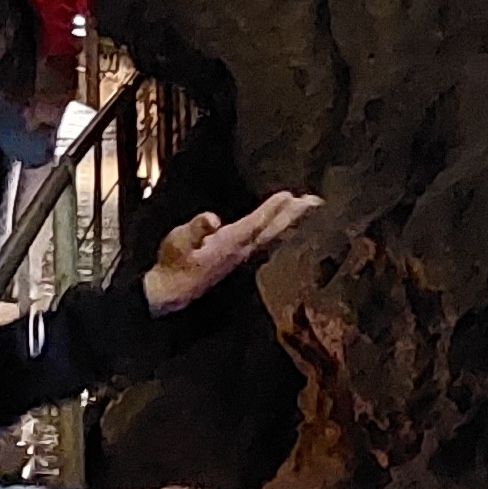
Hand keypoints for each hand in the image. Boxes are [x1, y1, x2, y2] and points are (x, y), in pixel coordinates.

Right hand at [142, 193, 320, 314]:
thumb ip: (196, 229)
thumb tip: (212, 220)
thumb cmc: (174, 263)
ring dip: (292, 223)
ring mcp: (244, 258)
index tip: (291, 196)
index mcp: (230, 244)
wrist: (172, 292)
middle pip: (274, 231)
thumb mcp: (178, 242)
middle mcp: (242, 252)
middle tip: (314, 201)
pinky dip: (281, 234)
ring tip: (308, 210)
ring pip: (275, 238)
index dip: (273, 210)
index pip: (257, 224)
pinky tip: (288, 230)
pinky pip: (269, 243)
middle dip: (294, 216)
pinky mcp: (241, 260)